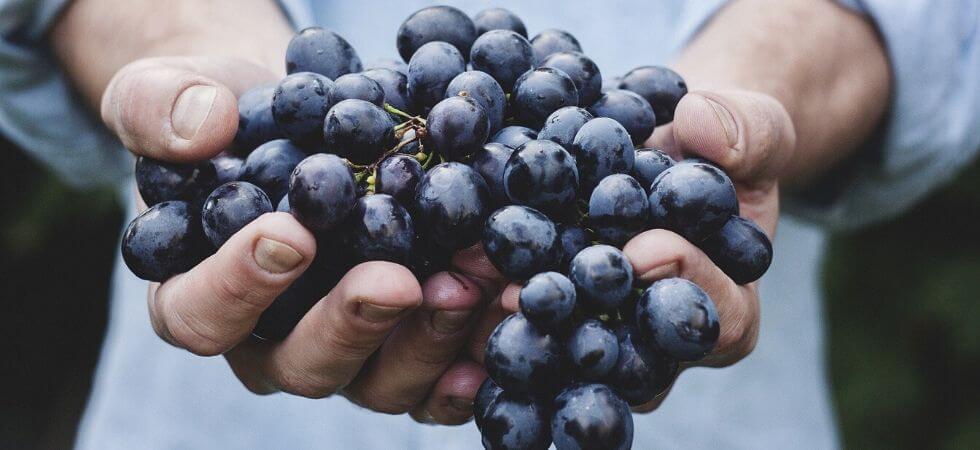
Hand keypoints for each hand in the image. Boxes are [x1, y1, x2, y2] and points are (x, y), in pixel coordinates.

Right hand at [103, 55, 494, 424]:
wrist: (299, 124)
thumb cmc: (226, 117)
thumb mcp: (171, 92)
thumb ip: (160, 108)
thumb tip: (201, 129)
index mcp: (198, 295)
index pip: (201, 315)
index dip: (239, 286)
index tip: (290, 234)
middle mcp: (270, 342)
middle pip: (302, 364)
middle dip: (354, 324)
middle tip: (398, 280)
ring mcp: (344, 352)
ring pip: (379, 381)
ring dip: (430, 339)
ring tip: (473, 282)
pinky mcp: (402, 347)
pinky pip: (436, 379)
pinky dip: (472, 357)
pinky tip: (504, 318)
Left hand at [457, 88, 795, 413]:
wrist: (666, 151)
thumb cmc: (719, 147)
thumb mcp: (751, 127)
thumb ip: (745, 130)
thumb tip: (701, 126)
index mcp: (726, 308)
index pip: (717, 318)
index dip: (686, 284)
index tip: (647, 248)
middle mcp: (659, 342)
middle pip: (630, 355)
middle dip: (583, 321)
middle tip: (534, 293)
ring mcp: (602, 336)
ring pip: (566, 351)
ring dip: (521, 322)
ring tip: (480, 287)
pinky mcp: (553, 317)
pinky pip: (524, 323)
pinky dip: (489, 300)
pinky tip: (453, 274)